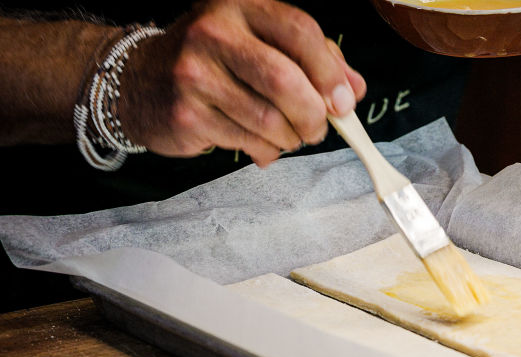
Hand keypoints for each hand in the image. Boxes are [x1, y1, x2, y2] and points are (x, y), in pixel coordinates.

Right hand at [119, 0, 366, 166]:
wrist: (140, 80)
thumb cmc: (215, 61)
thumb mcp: (261, 43)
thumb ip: (313, 60)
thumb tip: (354, 90)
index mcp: (242, 4)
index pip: (300, 32)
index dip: (330, 73)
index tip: (345, 103)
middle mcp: (214, 32)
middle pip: (284, 80)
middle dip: (313, 115)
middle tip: (318, 130)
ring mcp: (195, 73)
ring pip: (268, 119)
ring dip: (290, 139)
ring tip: (289, 138)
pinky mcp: (187, 113)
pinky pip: (246, 141)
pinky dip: (266, 151)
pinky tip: (262, 146)